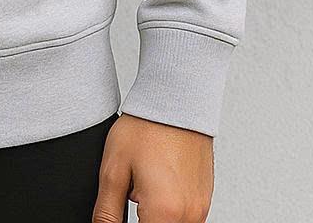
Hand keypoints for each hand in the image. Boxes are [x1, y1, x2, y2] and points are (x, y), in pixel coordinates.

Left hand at [92, 115, 213, 222]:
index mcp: (164, 213)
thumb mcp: (113, 169)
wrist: (175, 101)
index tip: (117, 216)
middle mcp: (189, 216)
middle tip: (133, 191)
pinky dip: (169, 209)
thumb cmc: (146, 128)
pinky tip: (157, 183)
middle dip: (142, 219)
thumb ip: (107, 211)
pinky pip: (185, 217)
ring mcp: (200, 209)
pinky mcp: (205, 200)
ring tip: (144, 186)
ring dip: (155, 216)